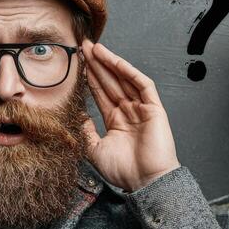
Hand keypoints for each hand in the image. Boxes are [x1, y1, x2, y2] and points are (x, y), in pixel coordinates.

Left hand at [82, 41, 180, 190]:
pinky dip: (129, 72)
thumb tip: (74, 115)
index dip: (90, 77)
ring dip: (110, 63)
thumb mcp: (95, 149)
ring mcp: (142, 108)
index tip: (77, 63)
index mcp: (116, 121)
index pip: (101, 93)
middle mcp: (129, 112)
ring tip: (95, 48)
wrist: (146, 181)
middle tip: (83, 46)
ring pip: (125, 80)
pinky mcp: (154, 108)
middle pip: (111, 82)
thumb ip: (85, 131)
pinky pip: (142, 85)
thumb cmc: (124, 171)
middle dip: (97, 64)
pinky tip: (115, 61)